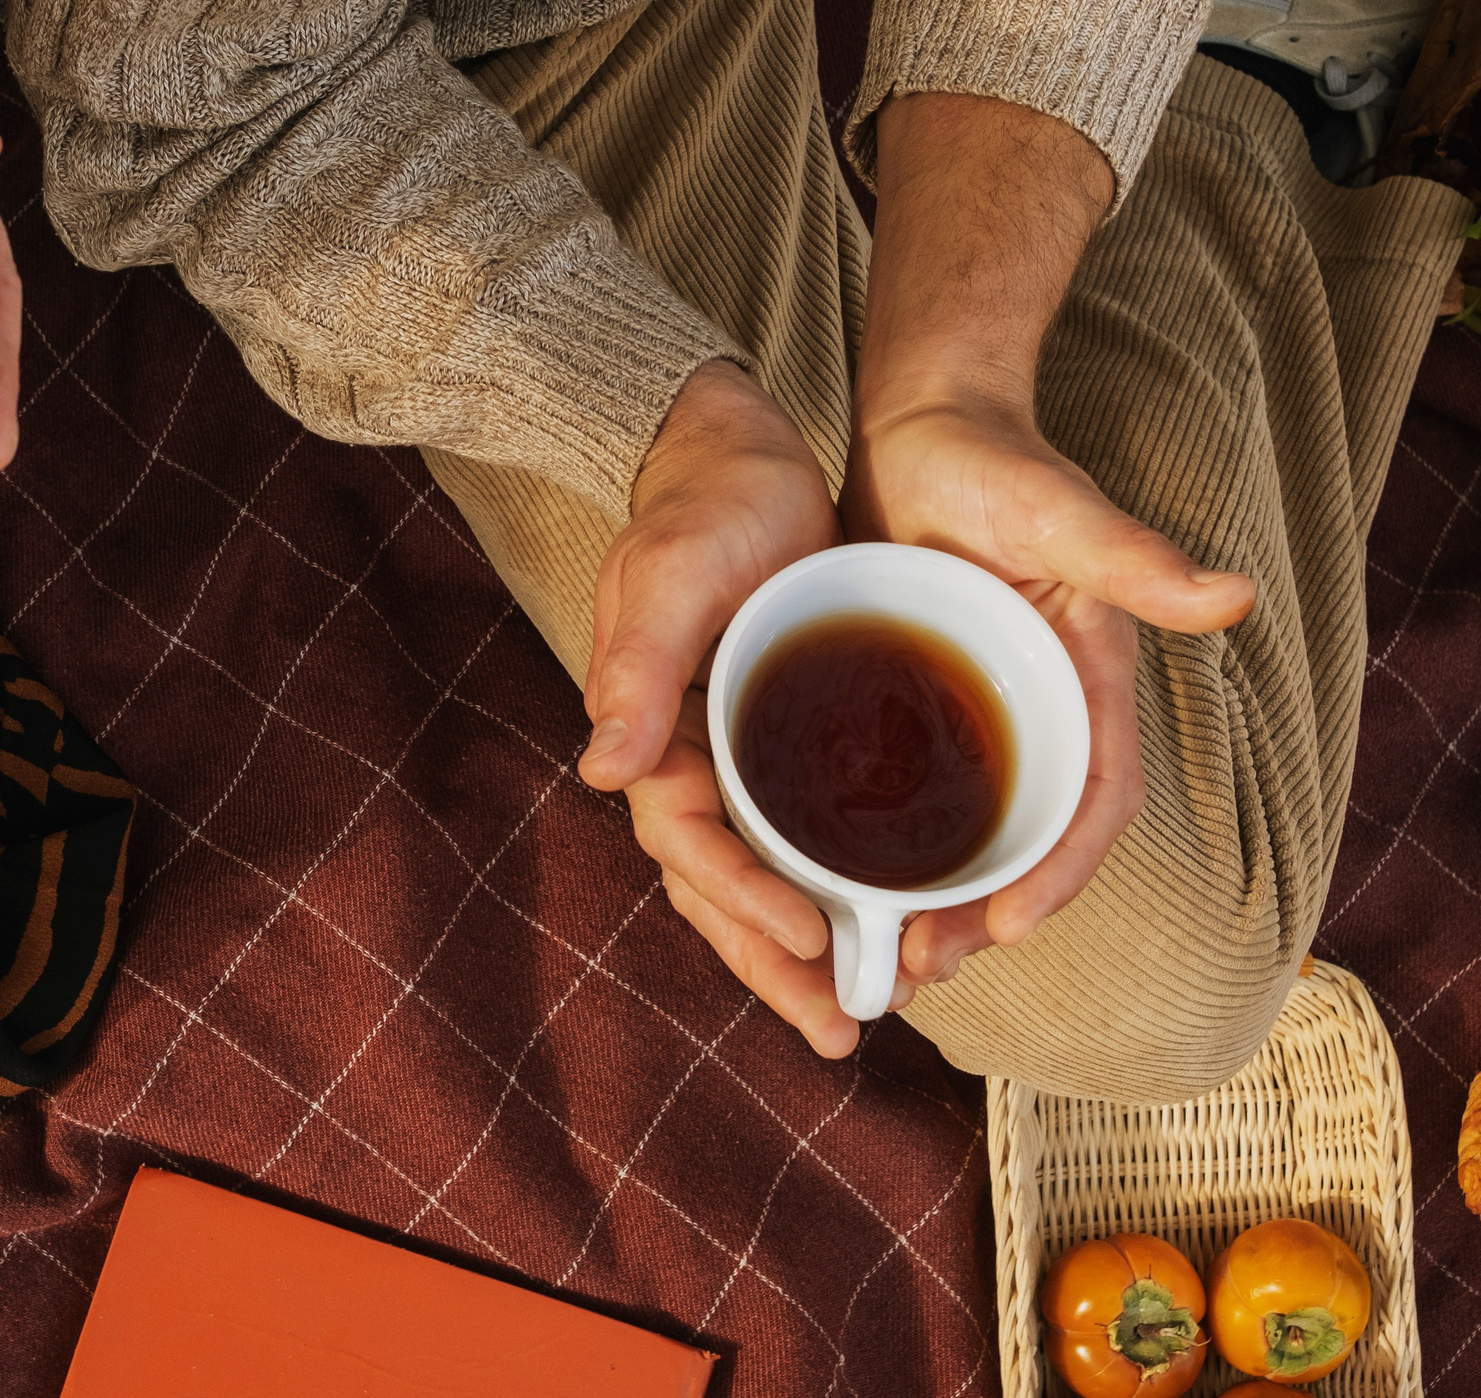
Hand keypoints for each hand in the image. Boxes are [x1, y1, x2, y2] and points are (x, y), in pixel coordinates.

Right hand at [578, 360, 856, 1054]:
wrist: (731, 450)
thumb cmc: (702, 505)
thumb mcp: (669, 577)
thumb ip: (636, 670)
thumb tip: (603, 768)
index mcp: (653, 732)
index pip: (691, 843)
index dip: (744, 901)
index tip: (808, 943)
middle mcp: (686, 758)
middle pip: (721, 888)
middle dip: (775, 966)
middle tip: (841, 1030)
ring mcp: (730, 754)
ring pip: (759, 877)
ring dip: (800, 949)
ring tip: (860, 1010)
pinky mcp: (775, 738)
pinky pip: (795, 836)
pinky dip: (826, 888)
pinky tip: (877, 923)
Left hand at [841, 392, 1253, 992]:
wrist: (919, 423)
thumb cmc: (995, 458)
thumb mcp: (1062, 513)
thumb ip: (1135, 557)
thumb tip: (1229, 597)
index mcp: (1086, 683)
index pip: (1094, 802)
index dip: (1059, 873)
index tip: (1007, 927)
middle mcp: (1037, 710)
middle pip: (1025, 840)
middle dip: (982, 914)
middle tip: (920, 965)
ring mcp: (977, 711)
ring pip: (963, 832)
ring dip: (930, 899)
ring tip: (879, 951)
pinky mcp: (914, 700)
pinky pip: (906, 792)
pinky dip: (881, 846)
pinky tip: (833, 881)